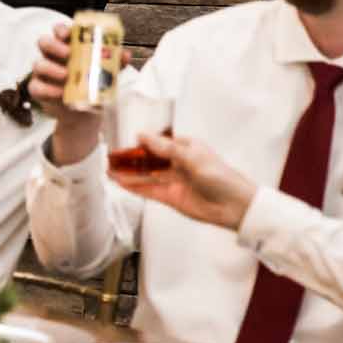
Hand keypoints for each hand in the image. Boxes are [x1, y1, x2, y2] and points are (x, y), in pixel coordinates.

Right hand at [28, 20, 116, 165]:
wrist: (84, 113)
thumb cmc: (92, 86)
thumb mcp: (105, 73)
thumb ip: (114, 63)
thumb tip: (125, 55)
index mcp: (67, 47)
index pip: (58, 31)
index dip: (61, 30)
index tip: (68, 34)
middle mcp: (52, 57)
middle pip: (44, 42)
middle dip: (54, 45)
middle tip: (68, 54)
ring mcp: (43, 73)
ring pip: (37, 64)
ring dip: (51, 68)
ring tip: (66, 76)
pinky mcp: (38, 89)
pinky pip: (36, 87)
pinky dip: (47, 89)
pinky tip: (60, 93)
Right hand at [107, 132, 257, 230]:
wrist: (235, 206)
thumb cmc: (219, 176)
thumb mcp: (191, 157)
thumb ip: (164, 148)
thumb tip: (141, 135)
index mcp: (186, 148)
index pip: (159, 142)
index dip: (141, 142)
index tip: (123, 141)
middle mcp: (177, 163)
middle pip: (149, 159)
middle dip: (130, 159)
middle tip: (110, 157)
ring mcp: (172, 181)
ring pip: (145, 175)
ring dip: (128, 173)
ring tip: (108, 170)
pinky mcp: (169, 197)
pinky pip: (148, 190)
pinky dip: (133, 186)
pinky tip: (119, 182)